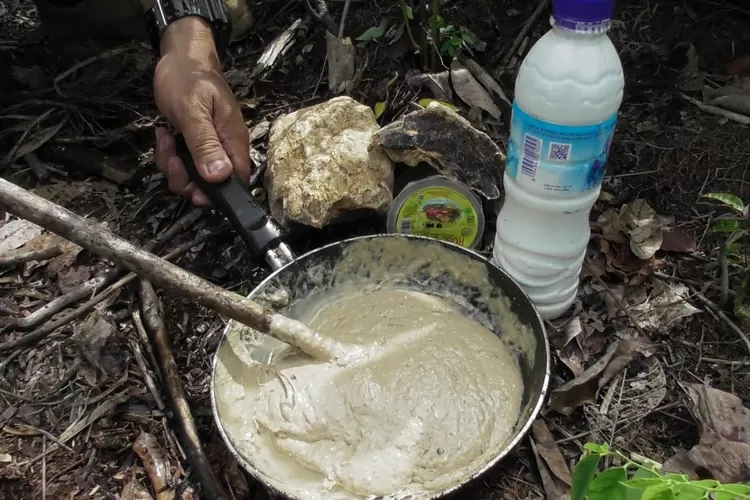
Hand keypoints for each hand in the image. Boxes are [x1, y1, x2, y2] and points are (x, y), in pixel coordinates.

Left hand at [152, 17, 249, 206]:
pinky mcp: (195, 144)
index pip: (237, 181)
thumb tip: (219, 176)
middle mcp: (225, 148)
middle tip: (172, 160)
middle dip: (187, 181)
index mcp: (233, 140)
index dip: (217, 194)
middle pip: (213, 185)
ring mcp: (210, 146)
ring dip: (173, 167)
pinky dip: (169, 156)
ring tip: (166, 139)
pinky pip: (183, 164)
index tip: (194, 190)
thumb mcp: (193, 111)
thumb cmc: (188, 78)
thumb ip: (205, 145)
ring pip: (194, 177)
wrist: (180, 57)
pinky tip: (165, 135)